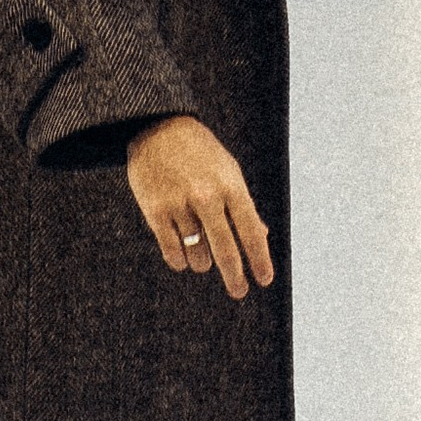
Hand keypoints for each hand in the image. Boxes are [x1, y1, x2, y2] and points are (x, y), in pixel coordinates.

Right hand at [126, 115, 273, 299]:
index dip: (259, 259)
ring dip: (202, 262)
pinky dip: (179, 260)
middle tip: (239, 291)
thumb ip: (243, 206)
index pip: (251, 231)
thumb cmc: (201, 153)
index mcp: (231, 185)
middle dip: (234, 276)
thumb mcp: (229, 172)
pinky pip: (172, 251)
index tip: (264, 279)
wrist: (159, 128)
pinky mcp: (155, 211)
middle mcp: (206, 196)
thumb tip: (261, 238)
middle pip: (225, 250)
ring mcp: (179, 204)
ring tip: (202, 256)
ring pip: (197, 254)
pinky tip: (183, 259)